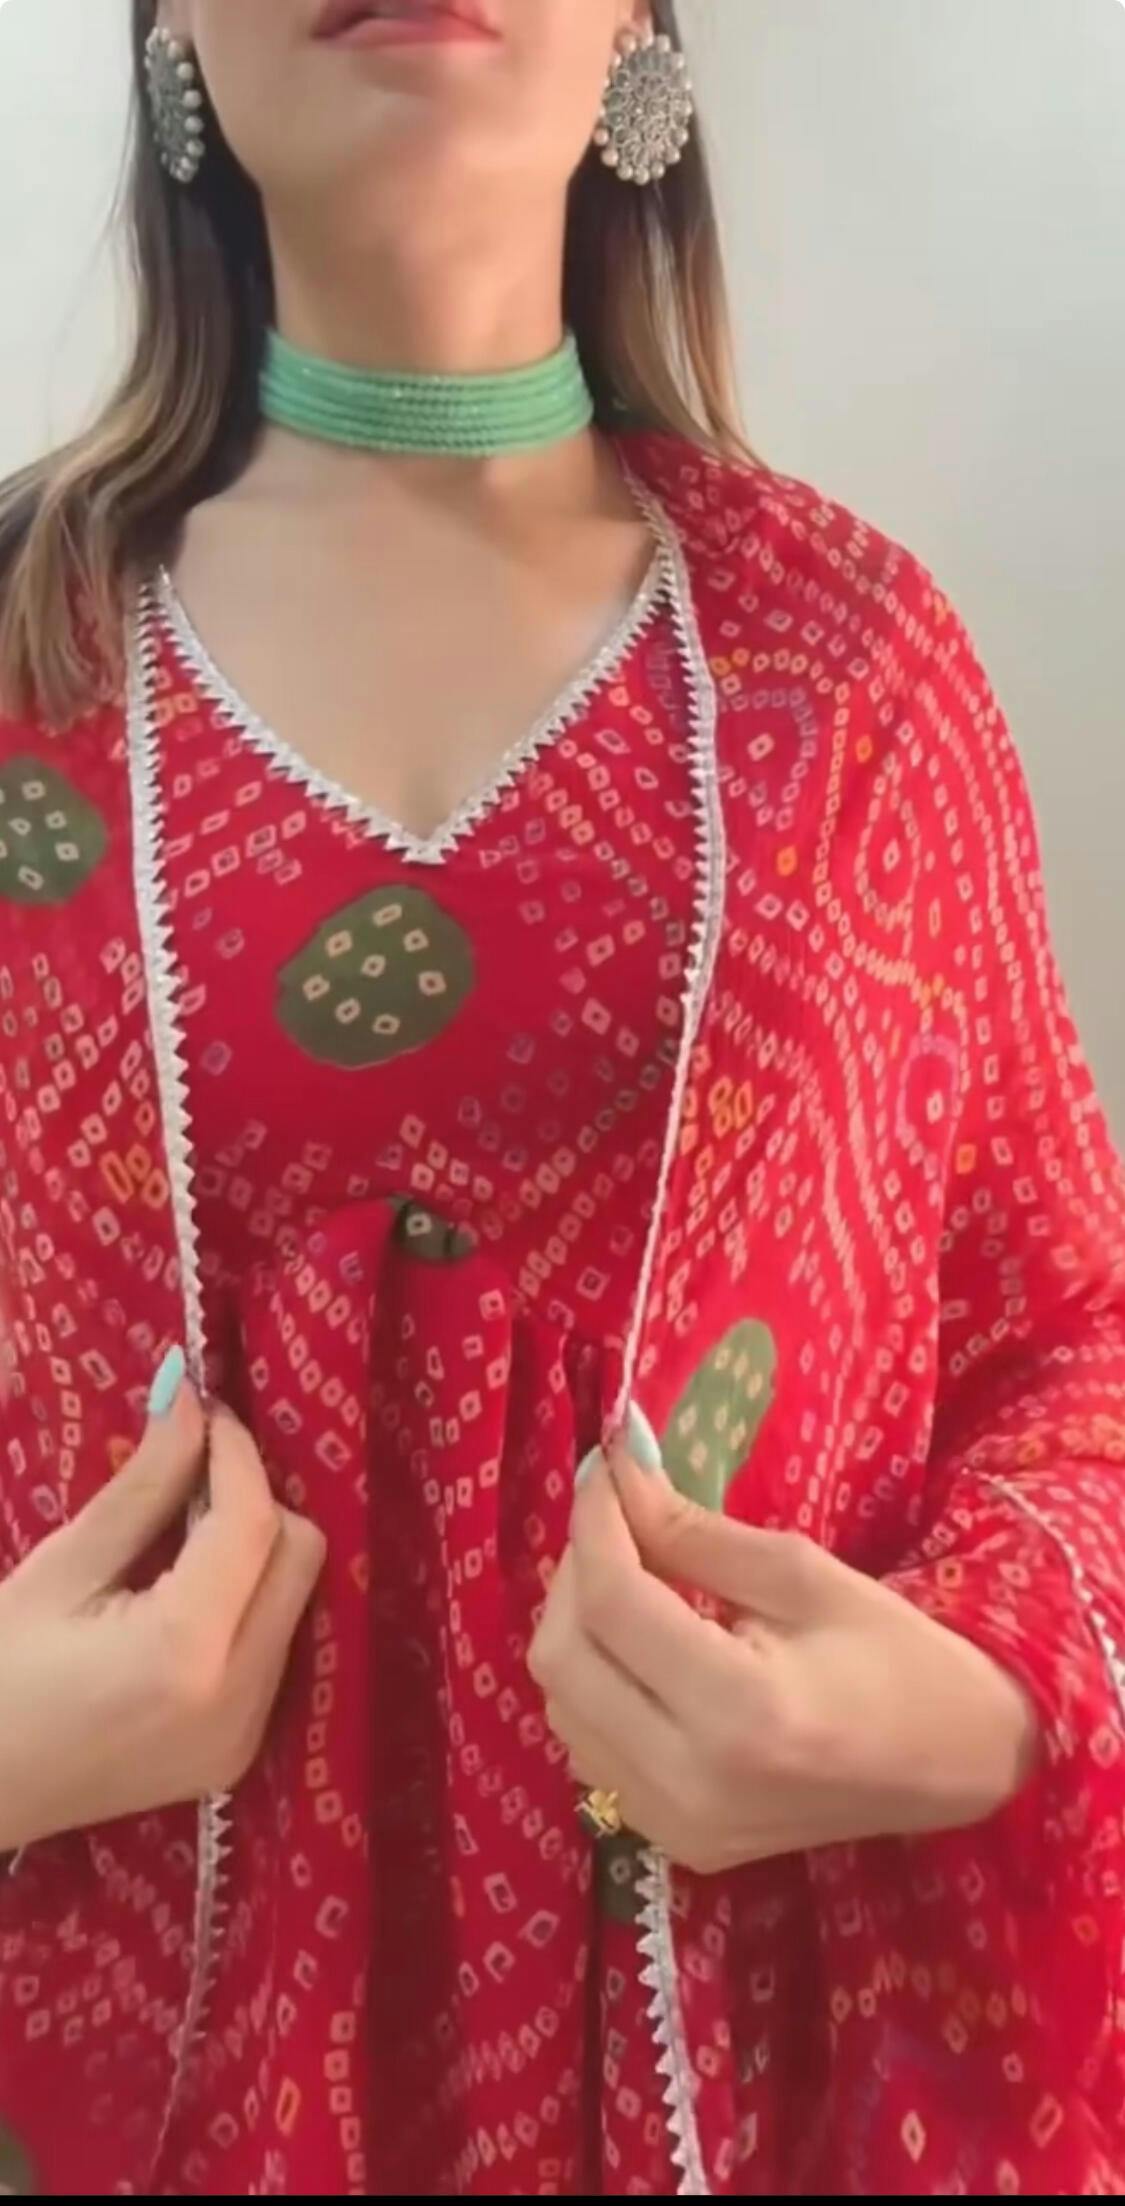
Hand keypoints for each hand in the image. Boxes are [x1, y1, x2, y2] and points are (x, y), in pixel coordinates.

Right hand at [0, 1371, 324, 1852]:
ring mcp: (245, 1738)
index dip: (236, 1454)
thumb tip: (185, 1390)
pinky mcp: (239, 1755)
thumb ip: (142, 1485)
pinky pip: (275, 1647)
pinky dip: (247, 1602)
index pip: (253, 1522)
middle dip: (254, 1500)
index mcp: (185, 1653)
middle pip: (299, 1557)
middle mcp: (239, 1701)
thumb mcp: (61, 1570)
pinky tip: (186, 1589)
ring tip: (180, 1532)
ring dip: (255, 1549)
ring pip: (296, 1600)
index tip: (204, 1410)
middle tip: (188, 1475)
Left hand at [529, 1447, 1038, 1874]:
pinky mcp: (672, 1843)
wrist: (952, 1764)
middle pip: (563, 1659)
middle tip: (617, 1522)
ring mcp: (674, 1826)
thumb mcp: (800, 1572)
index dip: (594, 1524)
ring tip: (632, 1579)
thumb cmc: (895, 1654)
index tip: (605, 1469)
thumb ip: (691, 1530)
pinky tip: (644, 1650)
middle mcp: (689, 1782)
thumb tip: (613, 1476)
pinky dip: (596, 1686)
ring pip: (562, 1706)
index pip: (613, 1604)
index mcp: (739, 1711)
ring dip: (578, 1629)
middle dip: (576, 1572)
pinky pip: (590, 1748)